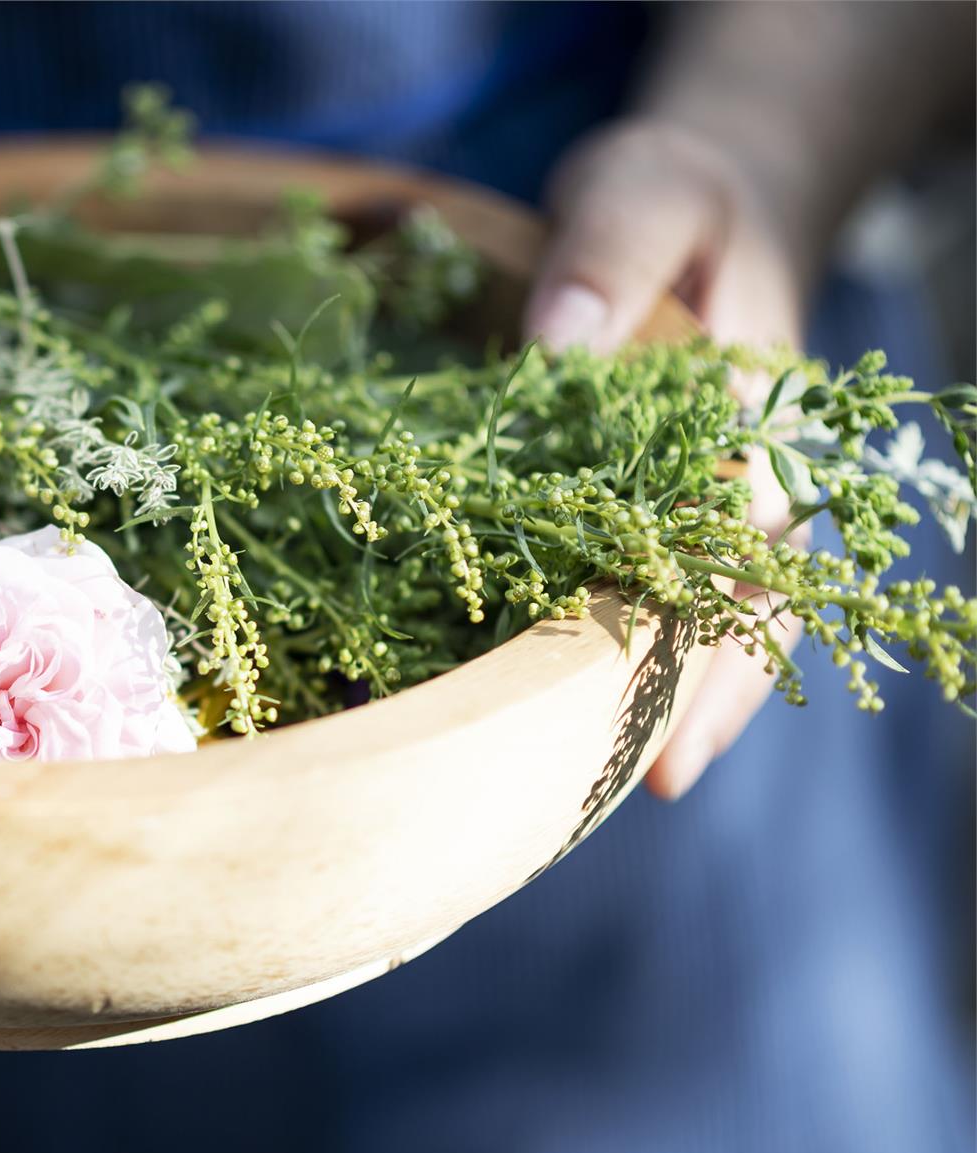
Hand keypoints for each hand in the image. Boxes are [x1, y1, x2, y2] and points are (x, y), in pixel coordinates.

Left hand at [524, 119, 807, 799]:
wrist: (698, 210)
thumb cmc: (675, 203)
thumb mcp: (643, 197)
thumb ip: (606, 258)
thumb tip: (558, 347)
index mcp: (762, 409)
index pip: (744, 533)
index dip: (711, 620)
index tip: (675, 703)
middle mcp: (755, 474)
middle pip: (749, 602)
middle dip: (705, 691)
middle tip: (653, 777)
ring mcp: (717, 503)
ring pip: (714, 617)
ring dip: (672, 696)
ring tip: (613, 786)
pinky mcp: (666, 513)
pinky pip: (660, 595)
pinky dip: (626, 655)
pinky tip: (569, 721)